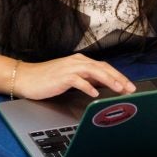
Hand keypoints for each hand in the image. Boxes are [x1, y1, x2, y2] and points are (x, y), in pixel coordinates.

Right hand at [14, 54, 135, 99]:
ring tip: (118, 89)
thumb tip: (102, 86)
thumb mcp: (70, 77)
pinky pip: (78, 80)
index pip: (104, 67)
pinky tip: (94, 94)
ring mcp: (69, 68)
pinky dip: (88, 87)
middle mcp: (77, 62)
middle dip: (118, 78)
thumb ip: (86, 79)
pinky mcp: (62, 76)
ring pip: (94, 72)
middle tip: (130, 89)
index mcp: (80, 62)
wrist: (26, 77)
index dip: (119, 76)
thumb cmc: (47, 79)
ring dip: (108, 80)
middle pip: (103, 68)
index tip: (129, 86)